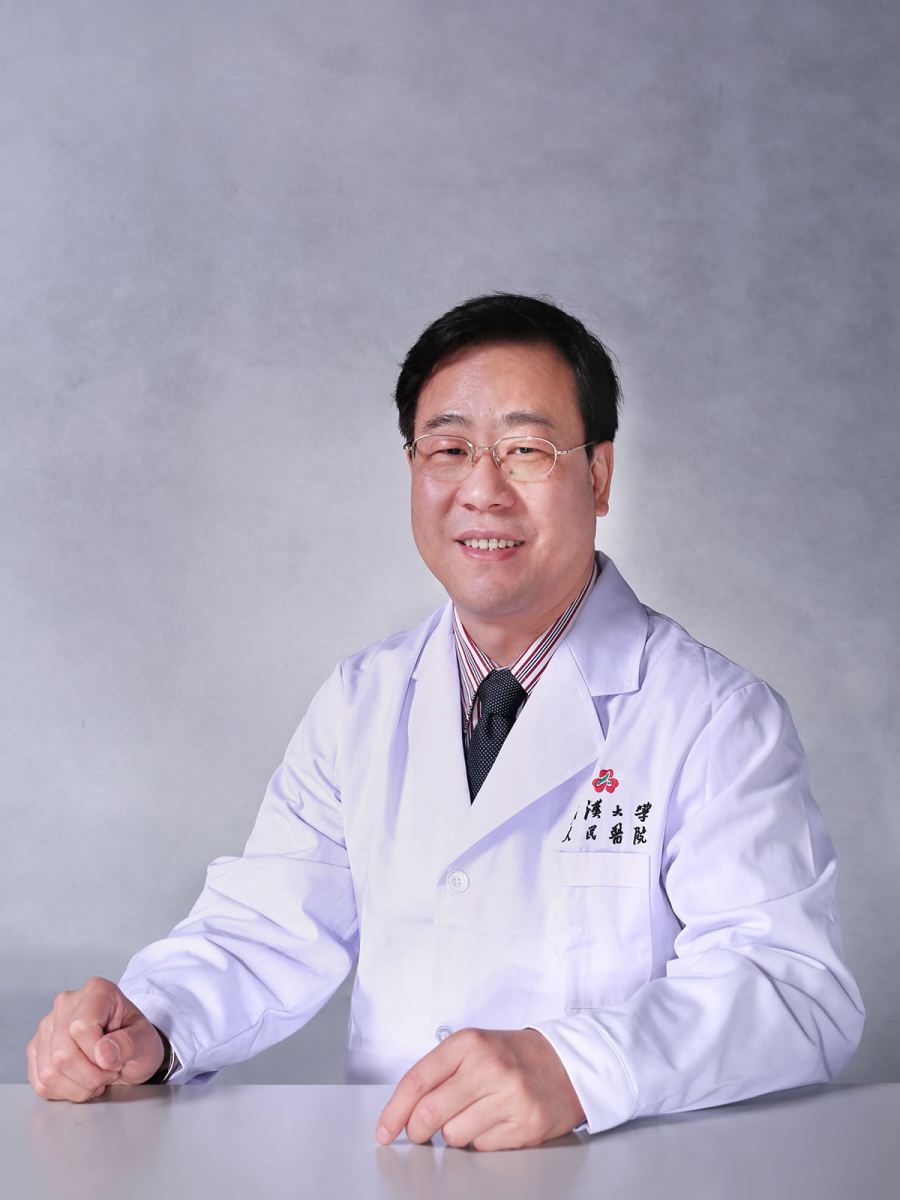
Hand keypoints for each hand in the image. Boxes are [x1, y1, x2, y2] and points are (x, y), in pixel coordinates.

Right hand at [26, 976, 165, 1101]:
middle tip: (109, 1071)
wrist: (128, 1053)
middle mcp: (66, 1004)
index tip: (115, 1058)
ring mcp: (47, 1027)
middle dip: (91, 1076)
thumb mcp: (148, 1042)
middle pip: (63, 1054)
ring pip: (49, 1072)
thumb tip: (103, 1053)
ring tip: (97, 1075)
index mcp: (96, 992)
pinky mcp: (36, 1050)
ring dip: (78, 1086)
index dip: (98, 1053)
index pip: (82, 1027)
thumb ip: (131, 1044)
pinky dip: (64, 1091)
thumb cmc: (136, 1042)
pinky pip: (41, 1083)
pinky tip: (81, 1080)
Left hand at [376, 1028, 585, 1150]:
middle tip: (419, 1133)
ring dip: (453, 1134)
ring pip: (454, 1135)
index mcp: (470, 1043)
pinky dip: (479, 1141)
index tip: (384, 1130)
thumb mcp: (475, 1048)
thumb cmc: (514, 1056)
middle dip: (417, 1130)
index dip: (394, 1110)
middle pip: (430, 1113)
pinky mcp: (525, 1125)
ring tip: (471, 1116)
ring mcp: (509, 1097)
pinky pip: (481, 1147)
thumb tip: (403, 1110)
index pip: (418, 1080)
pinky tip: (493, 1123)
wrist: (568, 1063)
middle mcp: (489, 1067)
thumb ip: (440, 1072)